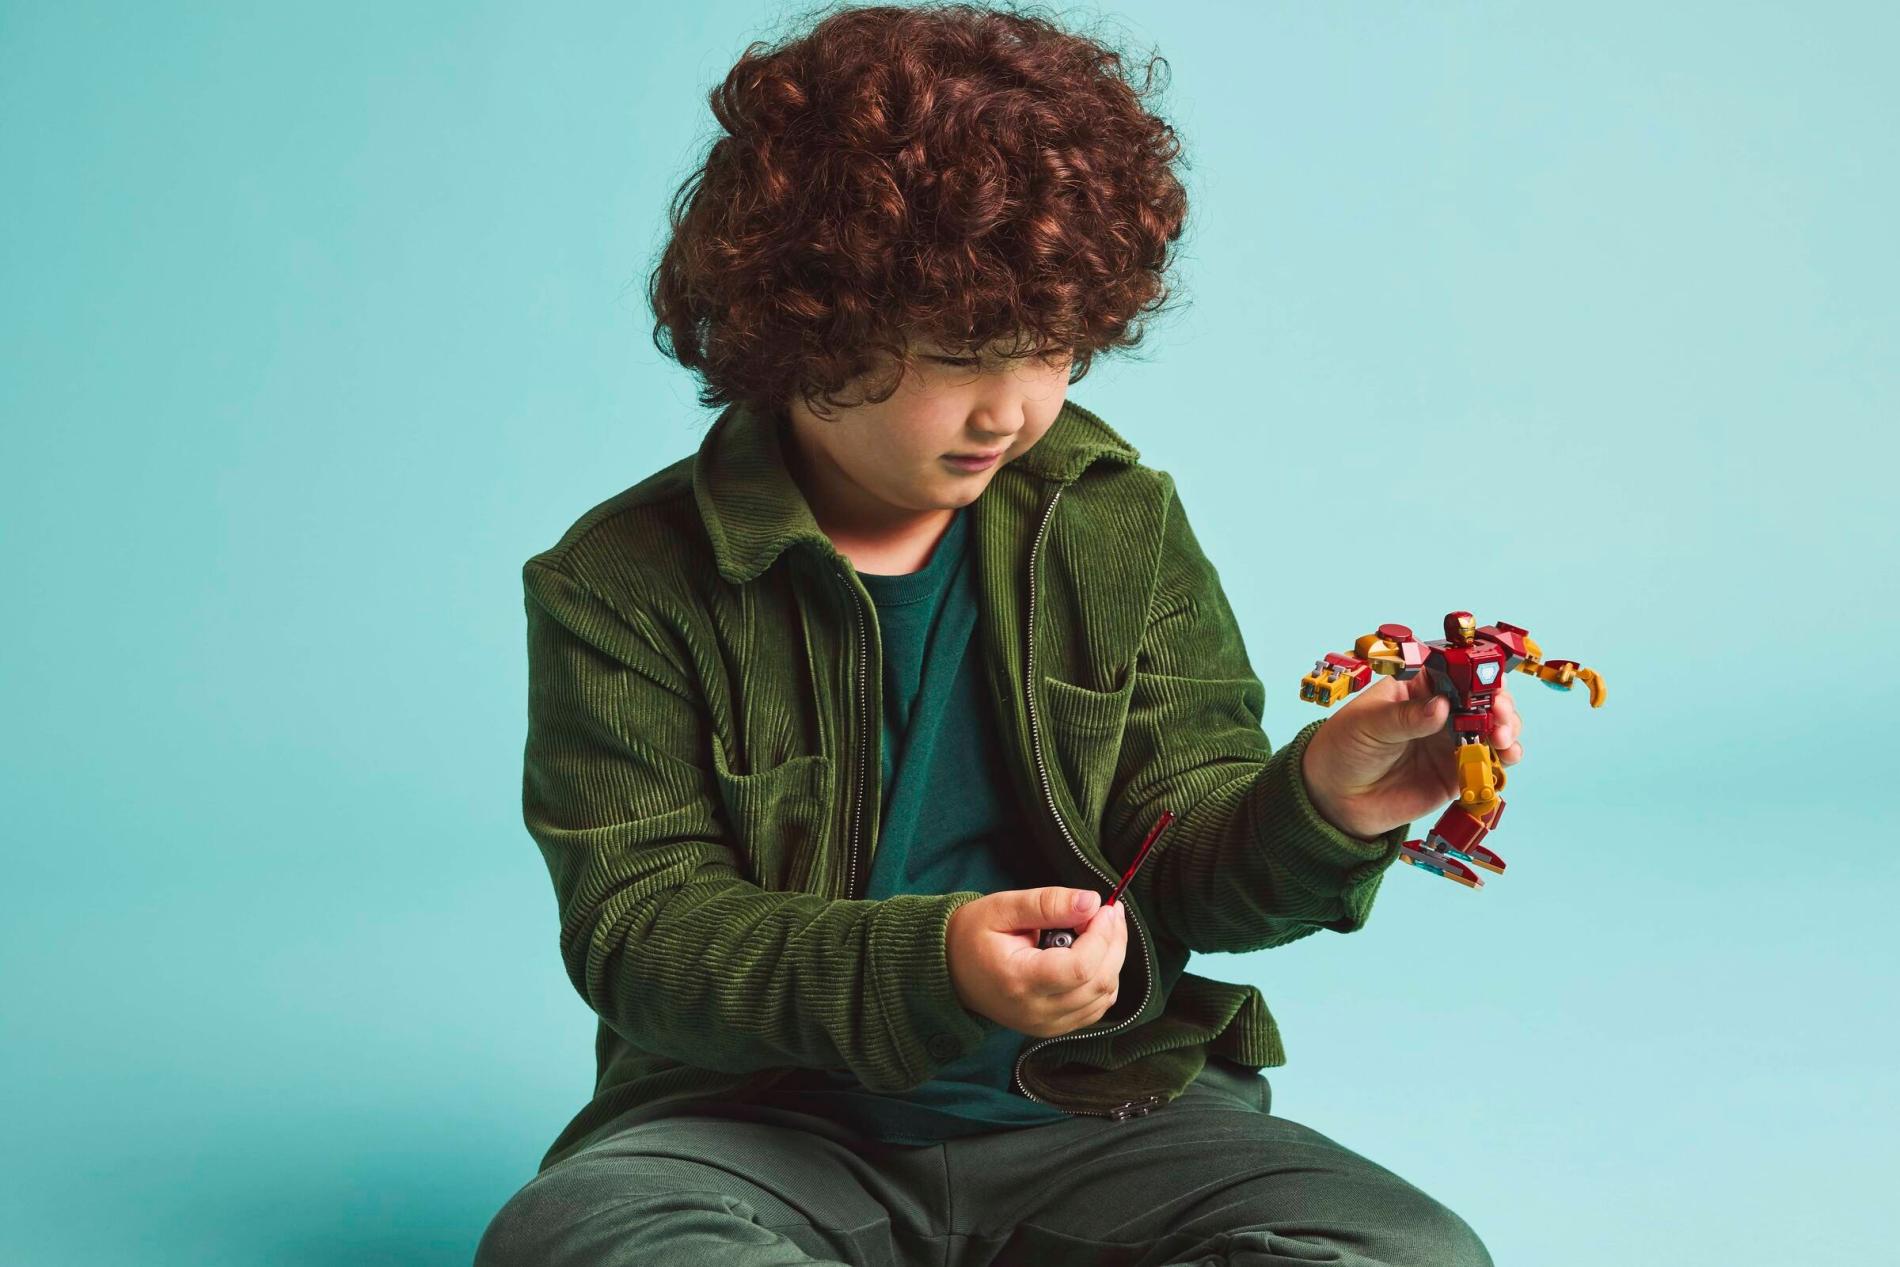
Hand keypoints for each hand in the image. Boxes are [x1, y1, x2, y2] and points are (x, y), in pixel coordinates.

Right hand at [945, 887, 1125, 1037]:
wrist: (950, 970)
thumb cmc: (971, 936)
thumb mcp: (1002, 907)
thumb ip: (1047, 903)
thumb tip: (1091, 902)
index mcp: (1019, 980)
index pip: (1080, 967)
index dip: (1103, 936)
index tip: (1105, 908)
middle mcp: (1036, 1011)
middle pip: (1099, 983)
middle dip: (1114, 943)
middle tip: (1109, 913)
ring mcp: (1047, 1025)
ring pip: (1104, 997)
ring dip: (1113, 960)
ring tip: (1100, 929)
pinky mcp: (1054, 1027)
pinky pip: (1096, 1007)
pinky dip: (1104, 979)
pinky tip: (1094, 954)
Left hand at [1300, 674, 1524, 839]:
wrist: (1336, 799)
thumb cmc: (1343, 749)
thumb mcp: (1367, 725)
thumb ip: (1404, 718)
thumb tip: (1442, 707)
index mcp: (1416, 687)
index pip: (1453, 670)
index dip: (1476, 671)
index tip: (1488, 680)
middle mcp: (1439, 711)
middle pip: (1482, 699)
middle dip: (1499, 703)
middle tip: (1500, 714)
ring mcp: (1449, 742)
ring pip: (1492, 729)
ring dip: (1507, 730)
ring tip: (1503, 739)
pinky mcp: (1455, 774)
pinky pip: (1486, 764)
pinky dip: (1501, 761)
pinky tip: (1503, 760)